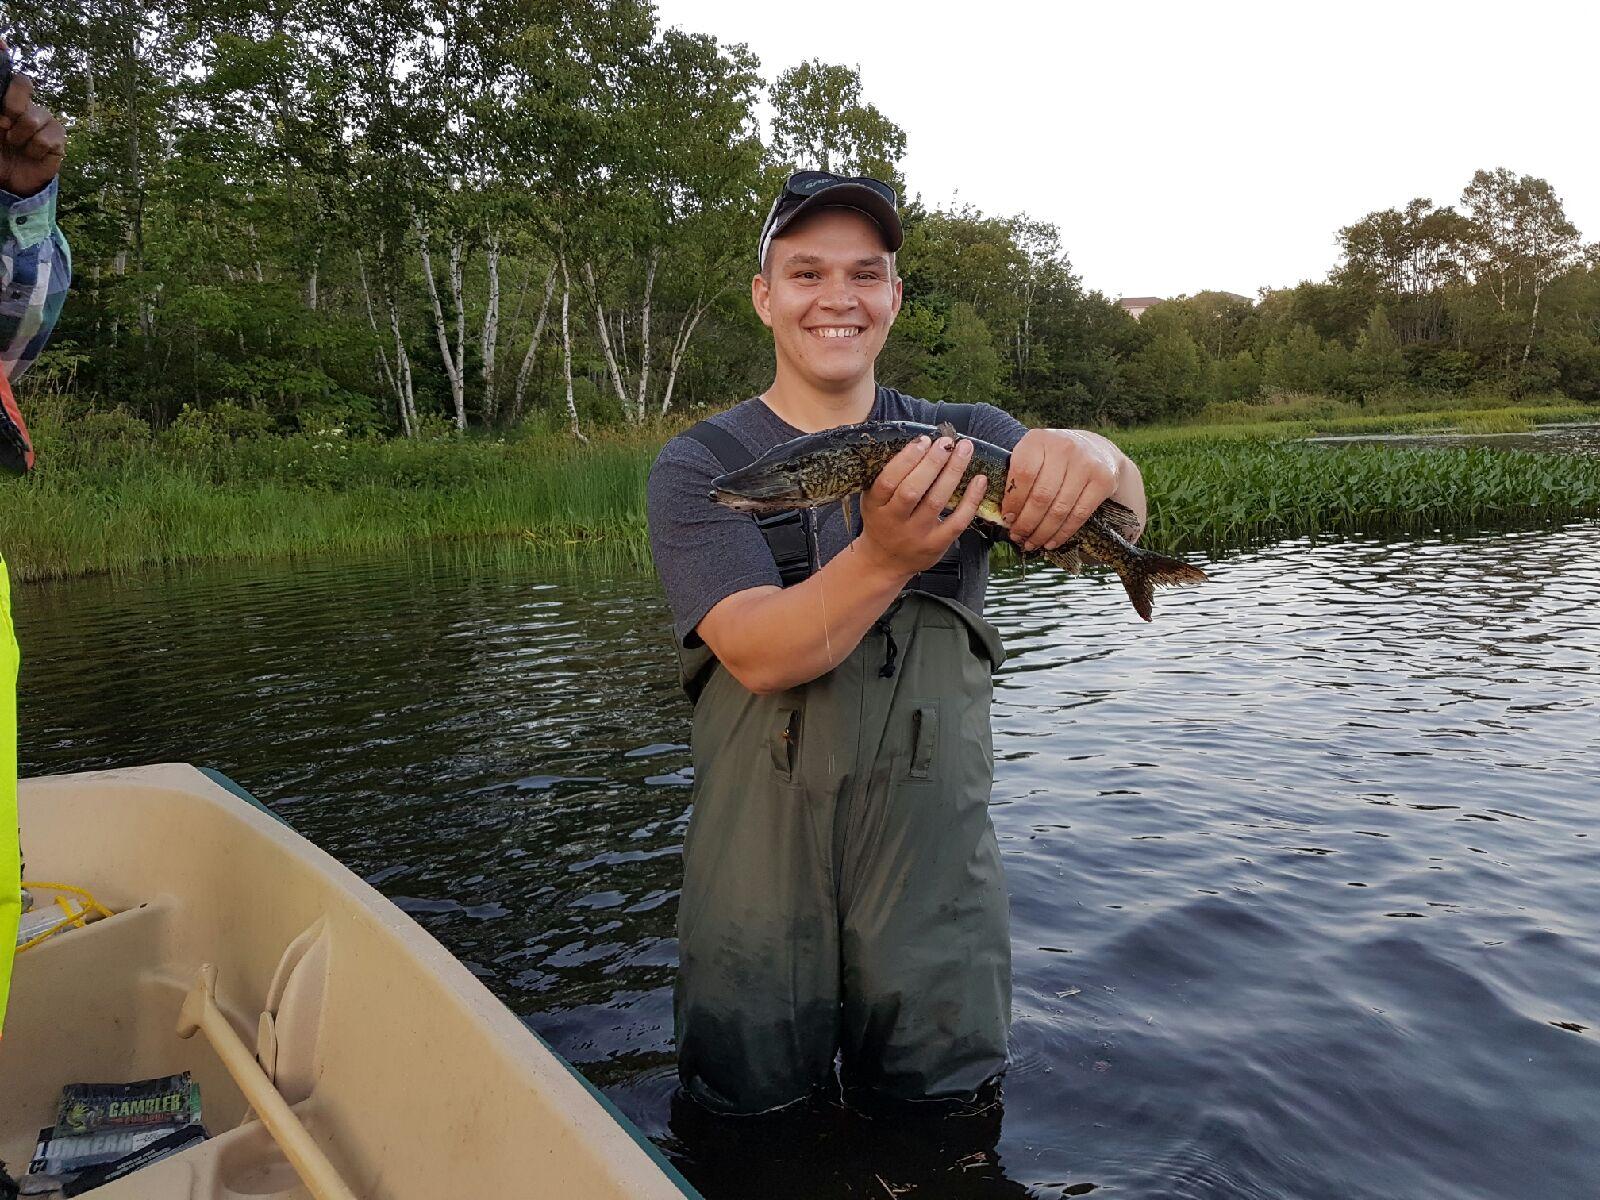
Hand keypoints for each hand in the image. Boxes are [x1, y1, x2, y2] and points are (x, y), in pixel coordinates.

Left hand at [0, 42, 65, 197]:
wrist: (10, 182)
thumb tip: (1, 96)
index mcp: (10, 100)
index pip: (12, 75)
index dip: (4, 52)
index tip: (1, 43)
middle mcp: (29, 104)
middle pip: (23, 84)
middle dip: (10, 106)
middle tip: (3, 126)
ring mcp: (46, 120)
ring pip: (32, 118)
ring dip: (18, 137)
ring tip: (15, 145)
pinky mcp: (59, 139)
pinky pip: (47, 138)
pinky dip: (34, 150)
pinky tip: (32, 154)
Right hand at [859, 433, 987, 576]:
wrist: (885, 562)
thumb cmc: (882, 521)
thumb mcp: (873, 500)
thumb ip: (888, 477)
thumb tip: (919, 442)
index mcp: (875, 506)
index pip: (888, 481)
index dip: (906, 459)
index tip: (923, 441)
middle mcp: (894, 521)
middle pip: (913, 490)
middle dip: (932, 462)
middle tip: (947, 442)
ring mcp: (916, 535)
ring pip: (936, 501)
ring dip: (953, 472)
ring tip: (965, 449)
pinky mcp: (937, 545)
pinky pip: (958, 521)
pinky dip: (971, 499)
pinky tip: (979, 480)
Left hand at [1002, 428, 1122, 550]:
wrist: (1096, 449)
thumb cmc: (1053, 458)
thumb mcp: (1033, 455)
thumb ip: (1017, 476)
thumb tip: (1003, 516)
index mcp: (1038, 440)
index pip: (1022, 475)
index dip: (1013, 502)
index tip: (1007, 519)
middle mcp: (1064, 448)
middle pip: (1041, 496)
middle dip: (1026, 523)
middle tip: (1017, 537)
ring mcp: (1086, 464)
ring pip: (1059, 509)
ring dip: (1042, 532)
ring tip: (1031, 543)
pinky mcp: (1103, 480)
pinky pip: (1079, 515)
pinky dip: (1062, 533)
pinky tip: (1051, 542)